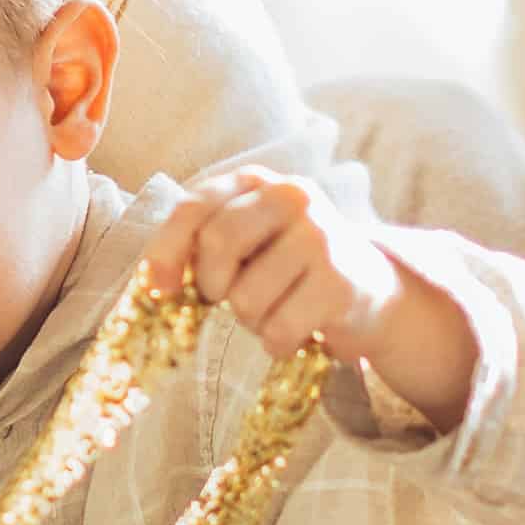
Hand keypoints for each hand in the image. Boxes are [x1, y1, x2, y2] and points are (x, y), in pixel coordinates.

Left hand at [146, 155, 471, 437]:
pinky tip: (297, 330)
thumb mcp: (247, 242)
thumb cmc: (290, 267)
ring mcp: (321, 236)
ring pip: (247, 298)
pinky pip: (279, 329)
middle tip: (229, 300)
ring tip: (277, 310)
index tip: (159, 288)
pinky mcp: (340, 281)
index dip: (166, 250)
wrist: (369, 289)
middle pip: (218, 243)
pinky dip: (278, 342)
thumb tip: (154, 285)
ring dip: (251, 321)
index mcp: (255, 182)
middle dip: (212, 286)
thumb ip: (203, 246)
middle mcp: (291, 196)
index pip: (194, 207)